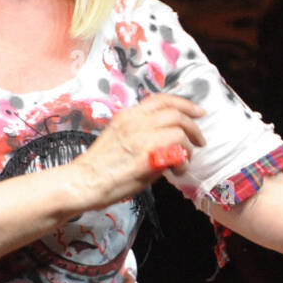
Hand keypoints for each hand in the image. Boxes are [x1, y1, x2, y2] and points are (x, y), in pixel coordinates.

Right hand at [69, 93, 206, 210]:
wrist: (83, 182)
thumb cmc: (100, 165)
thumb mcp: (119, 136)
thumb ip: (142, 132)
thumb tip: (167, 138)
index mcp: (128, 115)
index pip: (162, 100)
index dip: (184, 104)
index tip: (198, 112)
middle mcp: (136, 122)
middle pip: (176, 113)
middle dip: (194, 127)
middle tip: (200, 141)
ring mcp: (142, 138)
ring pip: (180, 131)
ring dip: (189, 147)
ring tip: (185, 160)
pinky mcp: (147, 157)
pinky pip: (177, 152)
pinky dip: (183, 161)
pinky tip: (177, 170)